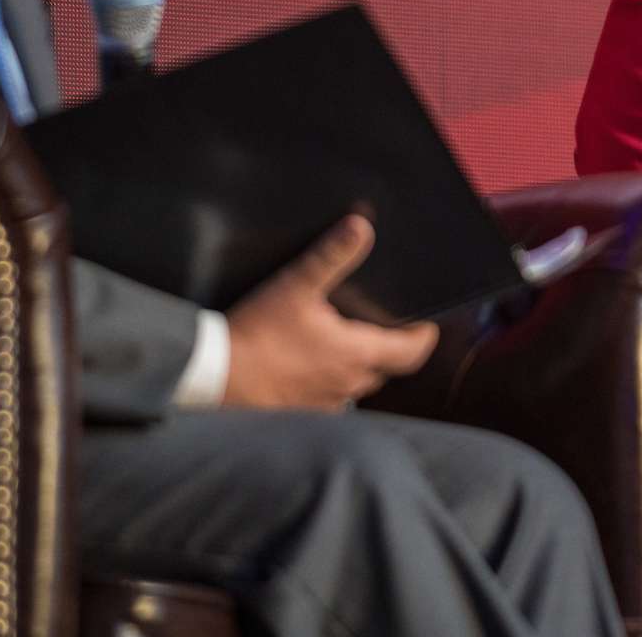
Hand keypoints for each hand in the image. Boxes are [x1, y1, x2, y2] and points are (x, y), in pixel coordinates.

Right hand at [222, 215, 438, 409]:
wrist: (213, 378)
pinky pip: (329, 400)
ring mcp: (324, 404)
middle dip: (390, 350)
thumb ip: (332, 255)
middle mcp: (347, 385)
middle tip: (387, 328)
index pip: (410, 353)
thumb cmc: (257, 333)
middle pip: (385, 369)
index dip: (423, 339)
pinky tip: (312, 368)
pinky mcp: (300, 415)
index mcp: (355, 354)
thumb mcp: (296, 285)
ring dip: (359, 367)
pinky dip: (330, 383)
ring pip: (356, 386)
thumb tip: (362, 227)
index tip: (428, 326)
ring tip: (349, 344)